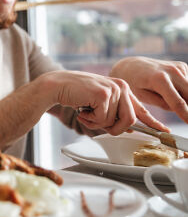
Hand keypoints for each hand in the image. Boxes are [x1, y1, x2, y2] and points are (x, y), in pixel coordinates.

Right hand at [46, 70, 168, 134]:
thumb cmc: (74, 94)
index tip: (163, 130)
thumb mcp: (99, 103)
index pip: (140, 108)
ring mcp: (113, 89)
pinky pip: (103, 119)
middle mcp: (121, 86)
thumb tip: (130, 129)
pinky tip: (81, 109)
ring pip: (115, 122)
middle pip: (130, 120)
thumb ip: (115, 113)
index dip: (151, 122)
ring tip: (85, 113)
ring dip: (97, 123)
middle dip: (113, 128)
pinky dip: (90, 120)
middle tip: (95, 122)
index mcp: (122, 87)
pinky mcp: (104, 94)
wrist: (55, 86)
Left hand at [110, 57, 187, 123]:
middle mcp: (172, 71)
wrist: (132, 66)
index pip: (178, 103)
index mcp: (159, 79)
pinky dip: (184, 91)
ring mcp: (179, 67)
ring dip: (185, 98)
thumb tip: (182, 109)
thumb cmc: (134, 83)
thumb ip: (163, 104)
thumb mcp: (142, 97)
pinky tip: (172, 90)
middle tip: (180, 113)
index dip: (186, 116)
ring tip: (166, 96)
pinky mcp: (183, 67)